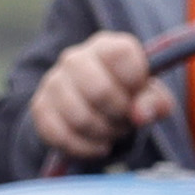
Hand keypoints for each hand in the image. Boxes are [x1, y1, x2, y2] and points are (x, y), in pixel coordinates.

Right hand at [23, 28, 169, 166]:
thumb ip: (154, 102)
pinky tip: (96, 145)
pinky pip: (60, 135)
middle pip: (99, 91)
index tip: (137, 94)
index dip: (135, 83)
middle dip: (119, 115)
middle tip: (125, 121)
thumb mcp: (149, 96)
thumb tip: (140, 114)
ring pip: (80, 118)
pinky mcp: (40, 107)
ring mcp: (53, 82)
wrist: (94, 109)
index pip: (122, 55)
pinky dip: (85, 148)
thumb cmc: (126, 97)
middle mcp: (75, 58)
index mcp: (106, 46)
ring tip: (111, 132)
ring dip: (103, 134)